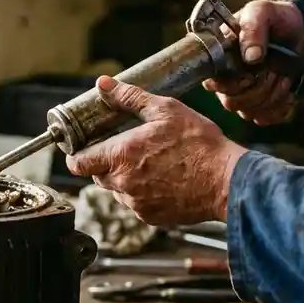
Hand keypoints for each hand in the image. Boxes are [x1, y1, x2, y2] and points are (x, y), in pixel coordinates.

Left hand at [65, 76, 247, 226]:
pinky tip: (163, 179)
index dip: (76, 155)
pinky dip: (143, 192)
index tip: (81, 148)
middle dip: (105, 162)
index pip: (77, 163)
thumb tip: (104, 85)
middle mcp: (122, 184)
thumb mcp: (165, 110)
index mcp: (119, 156)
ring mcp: (136, 203)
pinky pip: (136, 204)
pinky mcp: (151, 217)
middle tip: (125, 148)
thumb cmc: (199, 145)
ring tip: (151, 163)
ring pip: (117, 190)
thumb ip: (130, 98)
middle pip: (97, 175)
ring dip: (125, 178)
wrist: (227, 181)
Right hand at [203, 0, 303, 125]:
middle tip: (276, 71)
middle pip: (230, 103)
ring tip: (284, 76)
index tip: (251, 73)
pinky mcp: (261, 105)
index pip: (212, 83)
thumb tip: (250, 57)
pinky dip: (279, 108)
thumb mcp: (263, 12)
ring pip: (248, 113)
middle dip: (258, 89)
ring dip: (272, 97)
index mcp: (218, 58)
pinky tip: (289, 92)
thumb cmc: (274, 18)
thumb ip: (253, 28)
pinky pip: (264, 119)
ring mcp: (243, 94)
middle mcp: (226, 79)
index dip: (232, 83)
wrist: (301, 29)